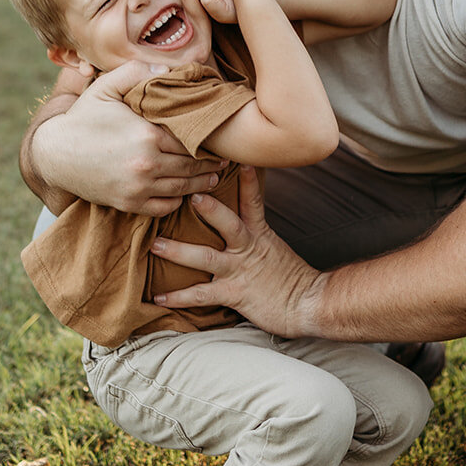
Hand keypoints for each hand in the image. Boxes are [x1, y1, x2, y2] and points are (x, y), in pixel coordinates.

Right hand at [30, 60, 220, 214]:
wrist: (54, 154)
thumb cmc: (83, 118)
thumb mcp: (106, 87)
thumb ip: (137, 71)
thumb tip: (169, 68)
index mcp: (147, 135)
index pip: (191, 139)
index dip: (208, 139)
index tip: (219, 137)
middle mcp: (146, 164)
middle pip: (191, 166)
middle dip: (210, 162)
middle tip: (224, 157)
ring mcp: (138, 188)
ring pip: (183, 188)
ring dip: (201, 183)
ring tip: (213, 176)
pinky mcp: (129, 204)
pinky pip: (165, 207)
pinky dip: (178, 200)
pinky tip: (185, 191)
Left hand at [151, 168, 327, 337]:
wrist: (310, 304)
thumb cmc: (292, 279)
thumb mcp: (276, 249)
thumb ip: (256, 236)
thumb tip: (238, 225)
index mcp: (260, 235)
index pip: (252, 201)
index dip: (247, 180)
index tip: (238, 160)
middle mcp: (248, 249)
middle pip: (228, 223)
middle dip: (209, 209)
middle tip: (189, 194)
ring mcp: (240, 271)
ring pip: (206, 258)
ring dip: (179, 251)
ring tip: (156, 245)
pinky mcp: (234, 293)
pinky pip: (202, 294)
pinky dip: (179, 296)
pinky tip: (159, 297)